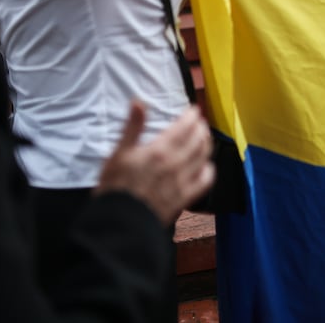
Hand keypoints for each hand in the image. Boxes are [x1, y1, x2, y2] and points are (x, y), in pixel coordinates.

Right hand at [95, 103, 214, 224]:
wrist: (120, 223)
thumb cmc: (115, 187)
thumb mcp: (119, 153)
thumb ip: (132, 127)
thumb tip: (138, 103)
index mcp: (159, 150)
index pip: (185, 126)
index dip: (192, 115)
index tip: (194, 110)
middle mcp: (175, 164)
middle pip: (198, 139)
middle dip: (201, 127)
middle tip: (199, 122)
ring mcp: (182, 182)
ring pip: (204, 156)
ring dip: (207, 143)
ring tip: (204, 138)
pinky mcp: (185, 198)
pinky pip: (206, 181)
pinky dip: (209, 170)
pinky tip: (206, 165)